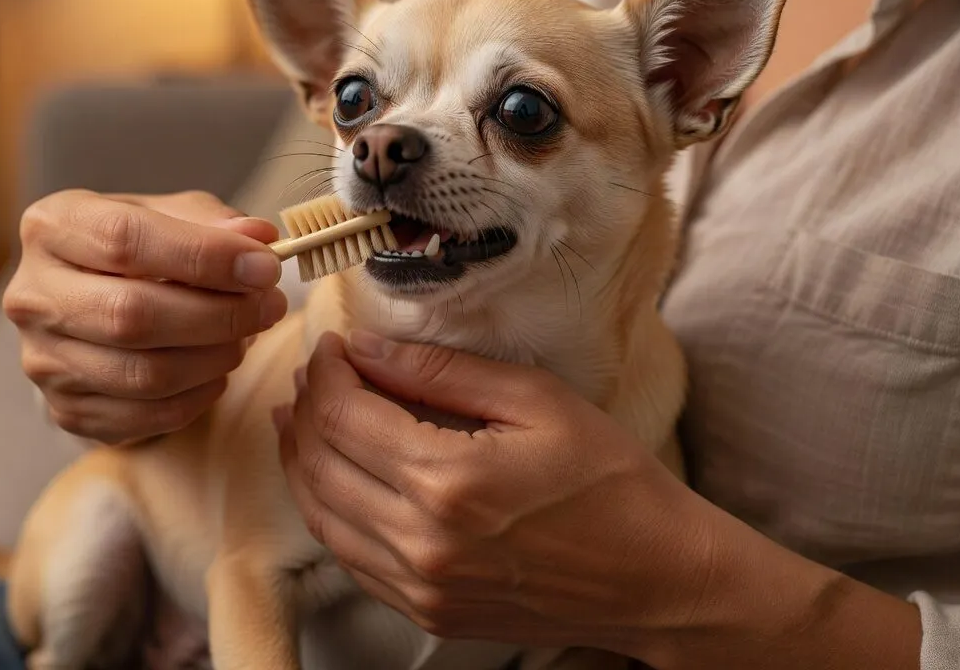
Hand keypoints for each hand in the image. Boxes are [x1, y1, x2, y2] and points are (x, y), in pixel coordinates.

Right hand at [5, 189, 287, 443]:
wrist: (90, 304)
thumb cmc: (140, 250)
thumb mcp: (170, 216)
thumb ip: (214, 223)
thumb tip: (259, 238)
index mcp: (52, 227)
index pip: (125, 240)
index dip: (204, 256)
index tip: (264, 266)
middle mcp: (32, 294)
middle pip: (131, 314)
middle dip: (218, 314)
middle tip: (269, 307)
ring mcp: (42, 359)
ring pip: (142, 373)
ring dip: (213, 358)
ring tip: (245, 336)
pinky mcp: (65, 408)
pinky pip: (145, 415)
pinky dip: (197, 396)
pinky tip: (217, 370)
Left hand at [276, 331, 922, 669]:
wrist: (656, 580)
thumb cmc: (610, 482)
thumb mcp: (536, 400)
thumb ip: (441, 372)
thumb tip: (368, 346)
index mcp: (449, 481)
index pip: (344, 416)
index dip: (326, 373)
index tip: (333, 346)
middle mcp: (422, 543)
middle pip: (320, 465)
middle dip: (305, 411)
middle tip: (314, 375)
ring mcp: (421, 588)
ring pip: (322, 517)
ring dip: (303, 462)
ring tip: (302, 419)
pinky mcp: (427, 613)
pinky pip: (348, 560)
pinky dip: (327, 512)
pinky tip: (332, 478)